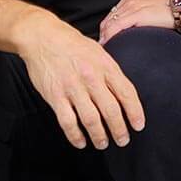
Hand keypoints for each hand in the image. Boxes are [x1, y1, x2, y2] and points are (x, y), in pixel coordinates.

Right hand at [18, 15, 144, 149]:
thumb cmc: (72, 44)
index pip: (126, 93)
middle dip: (119, 129)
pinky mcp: (55, 95)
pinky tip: (81, 142)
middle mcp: (91, 77)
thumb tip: (123, 92)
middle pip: (111, 110)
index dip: (135, 112)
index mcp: (105, 65)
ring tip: (103, 143)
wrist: (42, 36)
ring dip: (99, 136)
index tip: (139, 125)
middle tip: (123, 140)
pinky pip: (68, 121)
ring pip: (91, 119)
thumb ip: (110, 71)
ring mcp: (72, 87)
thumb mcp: (97, 51)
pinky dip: (75, 135)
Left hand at [99, 0, 174, 44]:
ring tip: (105, 50)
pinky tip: (108, 45)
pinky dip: (109, 36)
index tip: (105, 42)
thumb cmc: (171, 12)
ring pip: (109, 24)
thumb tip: (133, 33)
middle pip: (107, 20)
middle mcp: (128, 1)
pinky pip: (117, 26)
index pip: (111, 16)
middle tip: (103, 49)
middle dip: (102, 35)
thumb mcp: (149, 12)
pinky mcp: (137, 14)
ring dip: (104, 37)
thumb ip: (138, 19)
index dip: (105, 30)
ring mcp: (132, 7)